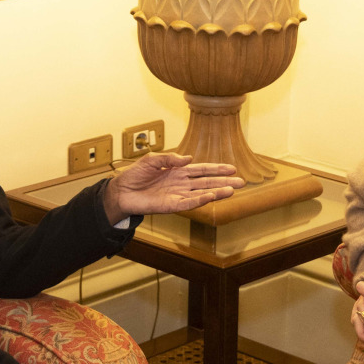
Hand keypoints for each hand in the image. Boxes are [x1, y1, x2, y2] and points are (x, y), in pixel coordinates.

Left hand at [102, 153, 244, 224]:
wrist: (121, 190)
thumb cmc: (135, 175)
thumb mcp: (152, 160)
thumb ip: (170, 158)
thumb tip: (188, 159)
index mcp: (178, 171)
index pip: (202, 169)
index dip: (217, 168)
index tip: (232, 168)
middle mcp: (181, 183)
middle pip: (207, 182)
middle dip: (224, 181)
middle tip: (241, 182)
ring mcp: (178, 195)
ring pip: (202, 193)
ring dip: (217, 191)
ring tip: (233, 189)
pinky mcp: (172, 205)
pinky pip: (189, 202)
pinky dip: (201, 200)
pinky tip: (212, 196)